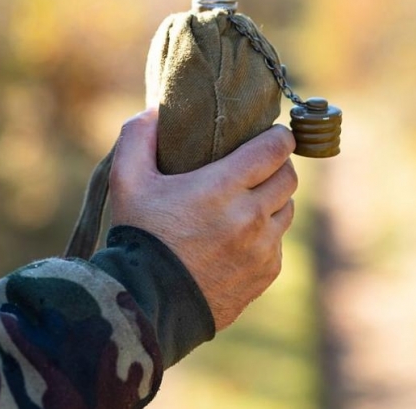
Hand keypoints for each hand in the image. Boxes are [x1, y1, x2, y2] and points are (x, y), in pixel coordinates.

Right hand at [108, 108, 297, 330]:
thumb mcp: (126, 182)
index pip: (275, 148)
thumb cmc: (138, 236)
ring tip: (250, 200)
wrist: (147, 304)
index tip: (272, 134)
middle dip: (277, 166)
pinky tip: (242, 237)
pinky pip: (278, 244)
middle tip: (259, 165)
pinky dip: (266, 236)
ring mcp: (262, 249)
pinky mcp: (265, 275)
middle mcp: (251, 217)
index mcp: (223, 187)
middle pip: (288, 177)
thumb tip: (154, 110)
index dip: (278, 136)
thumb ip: (137, 137)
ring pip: (287, 211)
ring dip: (273, 201)